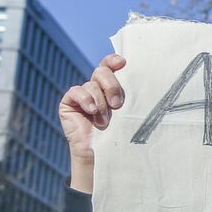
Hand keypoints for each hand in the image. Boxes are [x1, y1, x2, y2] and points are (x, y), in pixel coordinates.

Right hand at [58, 54, 127, 193]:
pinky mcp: (69, 102)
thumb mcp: (127, 111)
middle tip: (117, 104)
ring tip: (104, 120)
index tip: (122, 62)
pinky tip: (91, 111)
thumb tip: (142, 78)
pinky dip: (85, 99)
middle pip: (102, 71)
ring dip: (100, 103)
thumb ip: (129, 95)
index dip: (113, 60)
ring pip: (91, 84)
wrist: (102, 152)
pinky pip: (76, 91)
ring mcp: (82, 93)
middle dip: (111, 85)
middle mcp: (96, 86)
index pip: (110, 65)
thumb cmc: (119, 132)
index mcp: (111, 86)